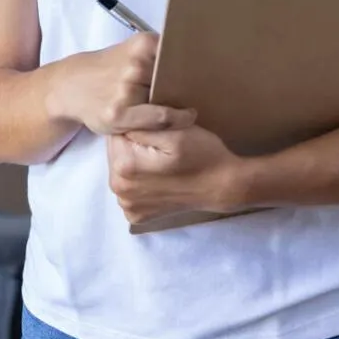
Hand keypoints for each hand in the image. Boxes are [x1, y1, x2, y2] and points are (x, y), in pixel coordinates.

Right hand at [46, 34, 196, 137]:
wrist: (71, 87)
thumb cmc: (110, 70)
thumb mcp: (134, 51)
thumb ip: (161, 55)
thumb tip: (205, 60)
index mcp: (143, 44)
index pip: (184, 55)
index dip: (202, 66)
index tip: (216, 72)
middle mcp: (135, 64)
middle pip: (180, 78)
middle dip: (192, 87)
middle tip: (210, 92)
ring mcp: (126, 89)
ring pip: (171, 100)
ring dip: (184, 104)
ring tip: (196, 106)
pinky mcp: (119, 113)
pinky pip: (160, 119)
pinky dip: (177, 120)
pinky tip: (186, 118)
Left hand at [107, 125, 249, 226]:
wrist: (223, 186)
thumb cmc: (203, 155)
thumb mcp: (175, 132)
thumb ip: (142, 126)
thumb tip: (121, 124)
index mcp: (125, 166)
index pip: (116, 134)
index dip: (135, 126)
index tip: (155, 130)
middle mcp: (120, 190)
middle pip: (115, 155)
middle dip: (132, 146)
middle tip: (159, 146)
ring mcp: (127, 206)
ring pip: (121, 172)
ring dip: (135, 164)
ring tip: (160, 162)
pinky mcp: (136, 215)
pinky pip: (129, 189)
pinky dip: (139, 182)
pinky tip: (158, 179)